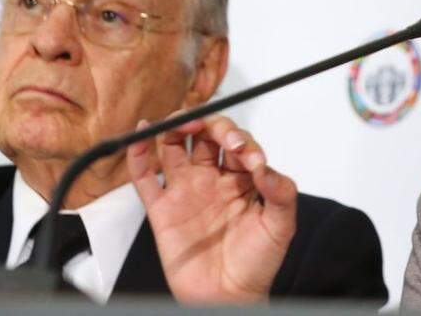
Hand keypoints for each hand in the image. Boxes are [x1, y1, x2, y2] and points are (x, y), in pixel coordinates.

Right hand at [125, 114, 297, 302]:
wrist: (229, 298)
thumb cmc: (257, 263)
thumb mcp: (281, 226)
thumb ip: (280, 191)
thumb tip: (266, 166)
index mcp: (242, 179)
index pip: (239, 143)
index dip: (242, 141)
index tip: (249, 156)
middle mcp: (213, 179)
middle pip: (205, 136)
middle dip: (210, 124)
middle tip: (215, 131)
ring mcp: (186, 191)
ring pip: (174, 147)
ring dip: (175, 127)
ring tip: (180, 122)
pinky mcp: (162, 210)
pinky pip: (145, 178)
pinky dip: (138, 156)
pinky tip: (141, 136)